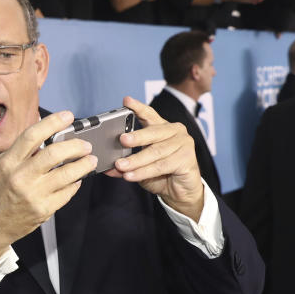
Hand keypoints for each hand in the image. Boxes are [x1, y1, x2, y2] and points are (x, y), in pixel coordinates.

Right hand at [0, 111, 96, 263]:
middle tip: (85, 145)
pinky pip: (68, 192)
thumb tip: (48, 135)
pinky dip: (76, 184)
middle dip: (76, 146)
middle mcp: (20, 176)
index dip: (52, 122)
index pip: (32, 135)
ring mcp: (33, 194)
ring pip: (67, 174)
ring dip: (84, 165)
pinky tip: (76, 180)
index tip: (67, 116)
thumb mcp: (2, 166)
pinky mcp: (43, 209)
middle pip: (55, 153)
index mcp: (9, 162)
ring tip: (90, 161)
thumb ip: (22, 152)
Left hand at [107, 96, 204, 220]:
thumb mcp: (139, 166)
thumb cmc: (160, 173)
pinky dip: (144, 171)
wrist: (181, 192)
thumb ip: (125, 163)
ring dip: (136, 160)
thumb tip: (106, 166)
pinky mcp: (187, 159)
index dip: (138, 107)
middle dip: (136, 137)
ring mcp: (184, 144)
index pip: (149, 114)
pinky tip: (131, 176)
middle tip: (121, 140)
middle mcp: (175, 132)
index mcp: (162, 128)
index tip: (126, 101)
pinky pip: (161, 166)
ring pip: (155, 152)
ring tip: (120, 166)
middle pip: (153, 132)